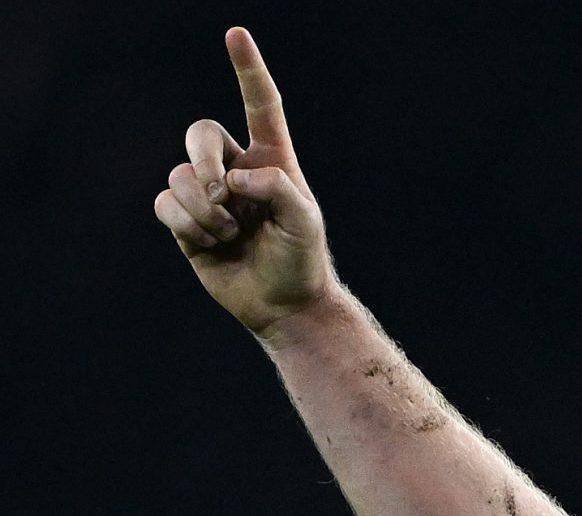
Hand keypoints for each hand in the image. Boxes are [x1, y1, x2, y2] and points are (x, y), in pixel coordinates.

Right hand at [154, 27, 333, 335]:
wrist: (283, 304)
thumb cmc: (301, 260)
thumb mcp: (305, 222)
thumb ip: (278, 189)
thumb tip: (234, 176)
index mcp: (272, 160)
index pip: (260, 106)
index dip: (248, 70)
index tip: (235, 34)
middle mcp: (236, 170)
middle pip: (200, 134)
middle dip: (203, 158)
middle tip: (222, 192)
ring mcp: (208, 195)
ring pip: (180, 175)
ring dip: (204, 208)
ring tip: (230, 233)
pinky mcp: (186, 221)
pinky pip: (165, 203)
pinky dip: (185, 222)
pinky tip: (210, 241)